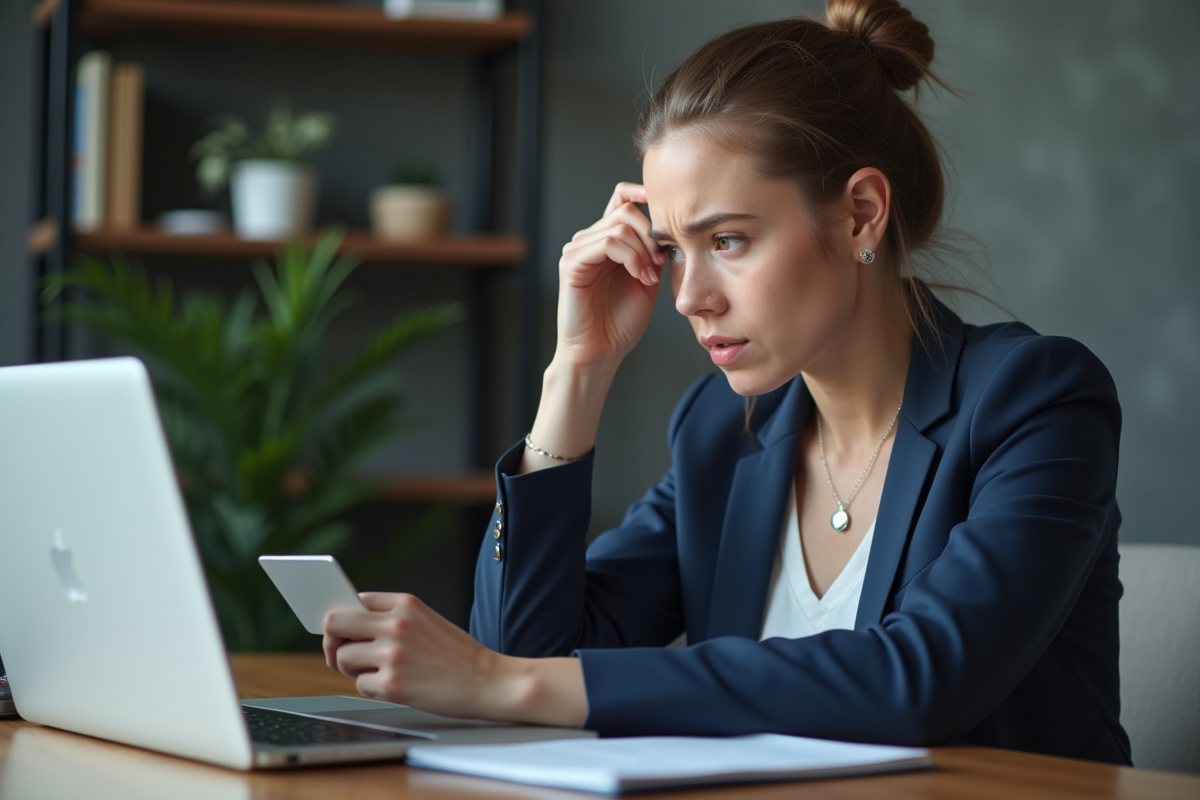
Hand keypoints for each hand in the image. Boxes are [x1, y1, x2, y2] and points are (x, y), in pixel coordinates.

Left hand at [323, 592, 589, 726]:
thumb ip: (392, 618)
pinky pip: (359, 685)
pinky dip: (372, 689)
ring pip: (342, 657)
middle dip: (333, 641)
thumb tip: (349, 626)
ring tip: (378, 672)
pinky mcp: (392, 683)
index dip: (344, 617)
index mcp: (405, 603)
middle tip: (341, 654)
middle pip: (335, 623)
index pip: (354, 600)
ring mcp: (392, 653)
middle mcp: (396, 623)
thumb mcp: (426, 620)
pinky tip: (395, 687)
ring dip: (353, 669)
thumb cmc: (457, 654)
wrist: (488, 681)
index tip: (340, 629)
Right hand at [554, 182, 664, 370]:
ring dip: (643, 251)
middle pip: (625, 211)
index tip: (669, 208)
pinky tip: (640, 277)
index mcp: (606, 242)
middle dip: (651, 235)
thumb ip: (653, 253)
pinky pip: (606, 243)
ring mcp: (577, 251)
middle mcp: (588, 241)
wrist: (600, 353)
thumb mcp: (647, 280)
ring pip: (619, 227)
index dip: (641, 193)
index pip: (620, 199)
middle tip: (661, 262)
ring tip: (650, 277)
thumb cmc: (620, 323)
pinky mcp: (571, 264)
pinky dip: (630, 258)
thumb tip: (669, 231)